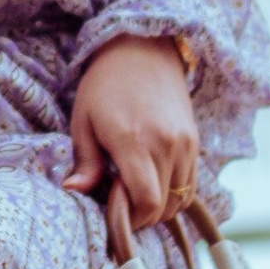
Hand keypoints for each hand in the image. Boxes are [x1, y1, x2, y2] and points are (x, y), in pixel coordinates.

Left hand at [64, 36, 201, 261]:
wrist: (143, 49)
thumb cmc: (105, 85)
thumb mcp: (83, 120)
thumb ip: (85, 161)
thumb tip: (74, 191)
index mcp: (133, 141)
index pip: (145, 202)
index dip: (130, 219)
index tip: (112, 214)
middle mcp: (166, 144)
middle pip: (163, 207)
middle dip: (140, 215)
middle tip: (117, 201)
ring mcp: (185, 144)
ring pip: (179, 200)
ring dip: (158, 206)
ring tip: (133, 189)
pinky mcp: (195, 141)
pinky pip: (190, 185)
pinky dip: (173, 193)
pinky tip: (151, 180)